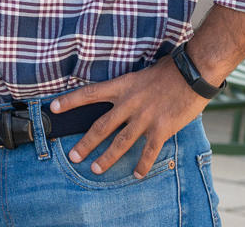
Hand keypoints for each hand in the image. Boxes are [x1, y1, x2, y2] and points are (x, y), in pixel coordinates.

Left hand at [49, 56, 207, 178]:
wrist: (191, 73)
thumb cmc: (167, 70)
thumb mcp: (139, 74)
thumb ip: (126, 88)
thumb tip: (117, 99)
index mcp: (121, 86)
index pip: (89, 93)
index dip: (70, 101)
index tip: (53, 108)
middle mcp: (129, 103)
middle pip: (101, 126)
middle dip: (86, 143)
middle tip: (73, 156)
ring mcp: (144, 117)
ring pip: (120, 142)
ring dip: (107, 158)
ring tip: (95, 170)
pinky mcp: (161, 128)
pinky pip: (148, 151)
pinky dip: (142, 164)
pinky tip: (137, 174)